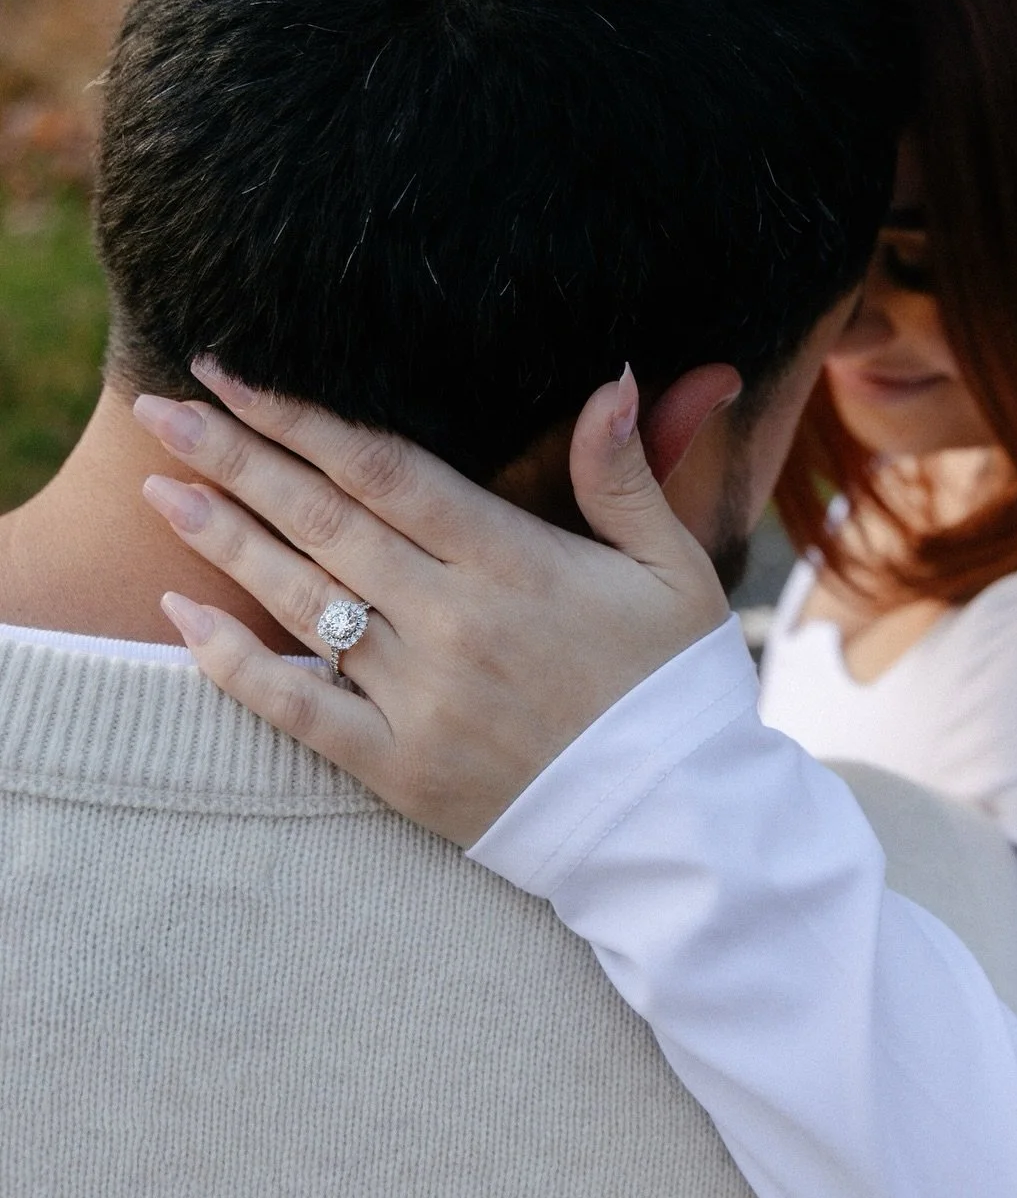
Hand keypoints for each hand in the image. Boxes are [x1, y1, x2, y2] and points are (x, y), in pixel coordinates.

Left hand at [133, 363, 729, 845]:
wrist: (673, 824)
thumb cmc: (675, 686)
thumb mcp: (674, 570)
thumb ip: (627, 476)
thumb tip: (615, 380)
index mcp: (516, 563)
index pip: (386, 471)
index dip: (304, 418)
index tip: (236, 374)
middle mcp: (454, 622)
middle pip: (325, 522)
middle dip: (237, 459)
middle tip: (163, 410)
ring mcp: (420, 698)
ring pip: (301, 602)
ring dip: (224, 540)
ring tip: (159, 488)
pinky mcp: (398, 767)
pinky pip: (298, 710)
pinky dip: (232, 667)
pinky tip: (177, 620)